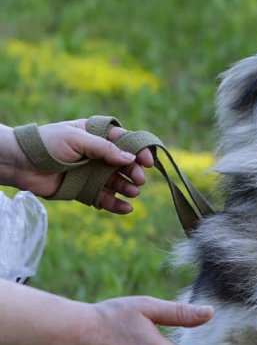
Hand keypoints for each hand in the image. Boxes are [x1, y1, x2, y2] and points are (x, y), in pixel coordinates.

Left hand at [8, 119, 153, 213]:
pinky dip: (116, 204)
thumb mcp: (77, 140)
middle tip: (139, 180)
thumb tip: (131, 158)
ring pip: (117, 182)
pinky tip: (127, 208)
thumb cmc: (47, 144)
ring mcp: (92, 173)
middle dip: (134, 171)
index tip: (148, 162)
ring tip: (133, 193)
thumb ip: (104, 149)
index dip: (139, 151)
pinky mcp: (84, 190)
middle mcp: (97, 154)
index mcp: (96, 135)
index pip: (125, 141)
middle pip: (124, 163)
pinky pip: (105, 198)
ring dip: (127, 187)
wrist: (19, 164)